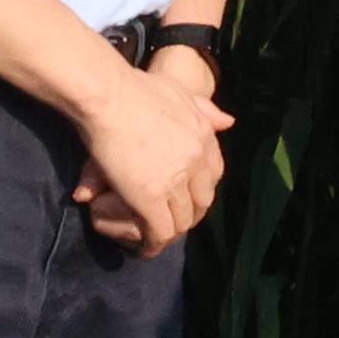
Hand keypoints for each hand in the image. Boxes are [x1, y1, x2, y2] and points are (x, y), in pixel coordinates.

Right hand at [75, 62, 228, 259]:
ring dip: (172, 231)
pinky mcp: (151, 197)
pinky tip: (146, 248)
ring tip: (158, 238)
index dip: (201, 189)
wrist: (108, 95)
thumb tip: (230, 123)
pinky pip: (161, 230)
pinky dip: (155, 243)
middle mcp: (196, 159)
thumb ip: (205, 108)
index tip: (188, 196)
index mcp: (204, 135)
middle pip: (202, 200)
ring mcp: (175, 180)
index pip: (214, 174)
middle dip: (190, 214)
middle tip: (174, 221)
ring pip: (182, 219)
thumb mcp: (179, 91)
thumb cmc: (134, 88)